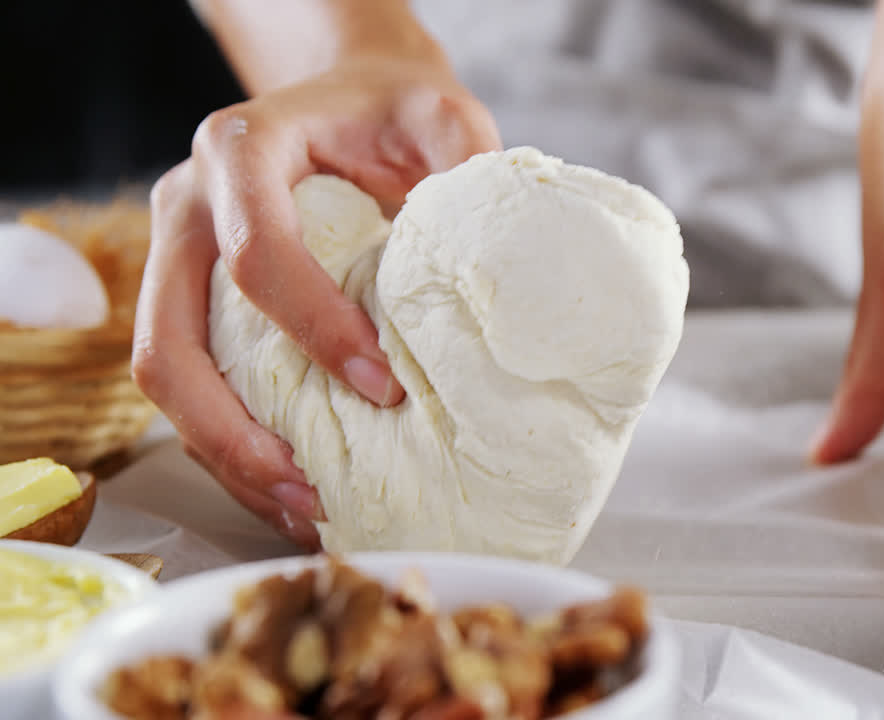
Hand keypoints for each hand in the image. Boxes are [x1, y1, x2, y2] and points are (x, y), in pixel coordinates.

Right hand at [132, 52, 501, 547]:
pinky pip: (190, 383)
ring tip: (302, 508)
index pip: (256, 252)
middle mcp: (188, 206)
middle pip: (166, 340)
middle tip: (308, 487)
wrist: (349, 100)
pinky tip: (289, 485)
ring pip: (162, 374)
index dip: (313, 328)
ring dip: (224, 454)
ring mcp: (178, 258)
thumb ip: (466, 165)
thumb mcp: (440, 116)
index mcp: (242, 150)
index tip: (384, 386)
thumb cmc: (393, 112)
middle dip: (230, 429)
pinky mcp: (191, 300)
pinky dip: (230, 444)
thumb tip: (498, 271)